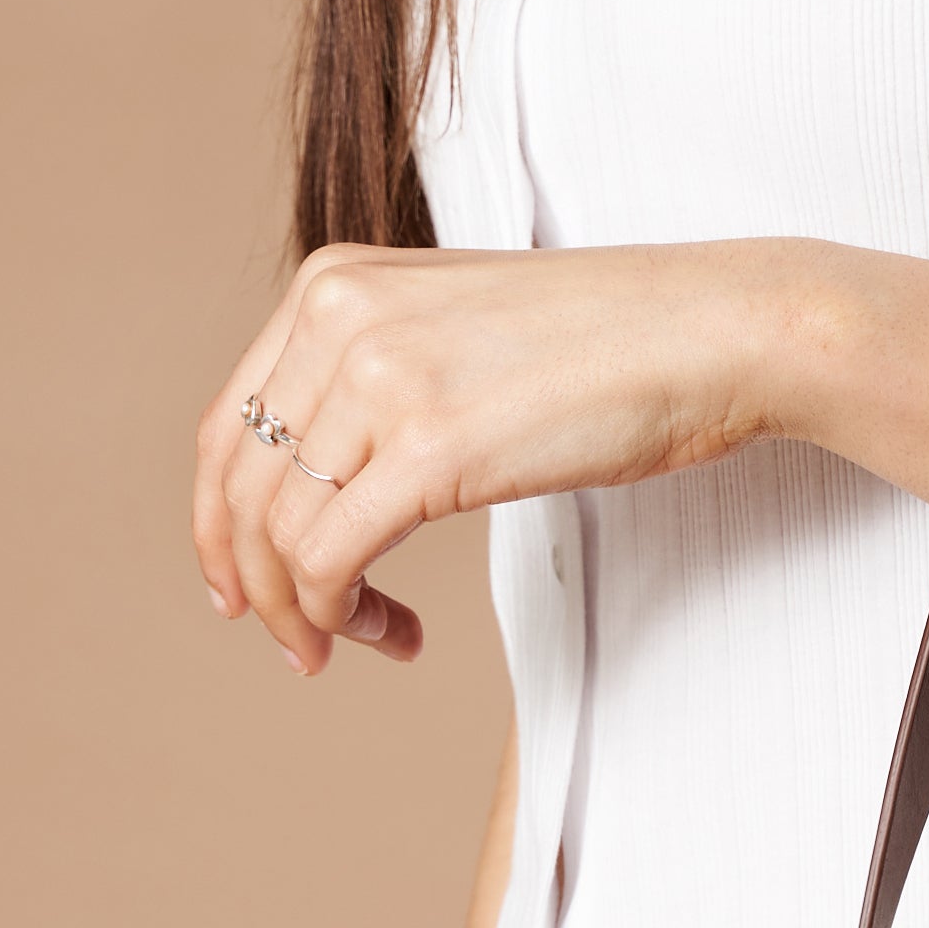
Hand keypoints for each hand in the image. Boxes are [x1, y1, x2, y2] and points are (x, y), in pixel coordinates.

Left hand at [194, 238, 806, 674]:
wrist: (707, 331)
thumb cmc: (613, 345)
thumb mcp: (461, 336)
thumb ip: (387, 378)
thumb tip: (340, 477)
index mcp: (334, 284)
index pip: (231, 423)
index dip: (221, 525)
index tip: (248, 591)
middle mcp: (338, 318)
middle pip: (241, 486)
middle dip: (256, 585)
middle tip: (301, 644)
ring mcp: (380, 378)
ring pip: (280, 532)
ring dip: (309, 611)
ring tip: (360, 643)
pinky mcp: (430, 447)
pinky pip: (332, 557)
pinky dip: (343, 614)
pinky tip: (395, 633)